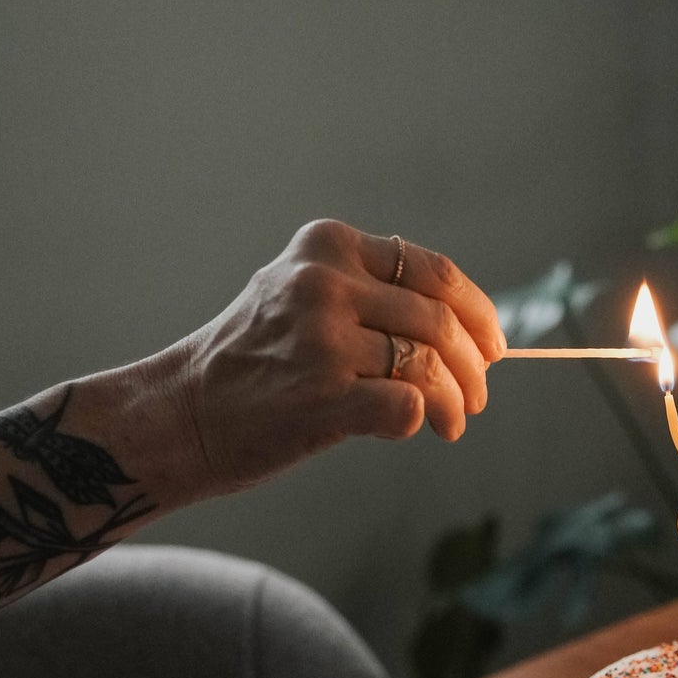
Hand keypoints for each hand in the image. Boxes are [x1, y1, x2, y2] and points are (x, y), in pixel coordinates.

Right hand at [168, 219, 504, 494]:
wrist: (184, 414)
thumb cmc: (255, 364)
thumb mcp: (302, 296)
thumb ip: (375, 298)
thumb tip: (470, 333)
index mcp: (327, 247)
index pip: (434, 273)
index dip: (478, 314)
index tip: (493, 347)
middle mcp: (324, 283)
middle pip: (440, 324)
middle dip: (474, 369)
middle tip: (478, 399)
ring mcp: (322, 339)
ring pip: (430, 368)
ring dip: (454, 403)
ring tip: (451, 424)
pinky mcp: (322, 395)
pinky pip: (408, 405)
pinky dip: (422, 420)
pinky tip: (412, 429)